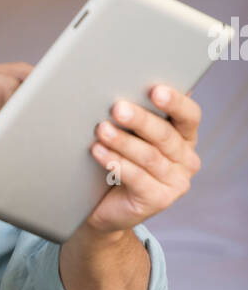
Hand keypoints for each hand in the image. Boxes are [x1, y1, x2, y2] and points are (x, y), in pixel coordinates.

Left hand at [82, 84, 201, 234]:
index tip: (156, 90)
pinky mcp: (159, 200)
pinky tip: (99, 151)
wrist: (106, 206)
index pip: (189, 116)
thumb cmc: (119, 161)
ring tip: (101, 130)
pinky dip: (116, 163)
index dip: (175, 102)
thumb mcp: (131, 135)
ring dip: (123, 141)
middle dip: (140, 120)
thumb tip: (125, 82)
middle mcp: (186, 159)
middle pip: (165, 135)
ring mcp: (176, 182)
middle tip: (117, 108)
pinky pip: (137, 177)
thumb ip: (137, 115)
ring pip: (149, 156)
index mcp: (185, 137)